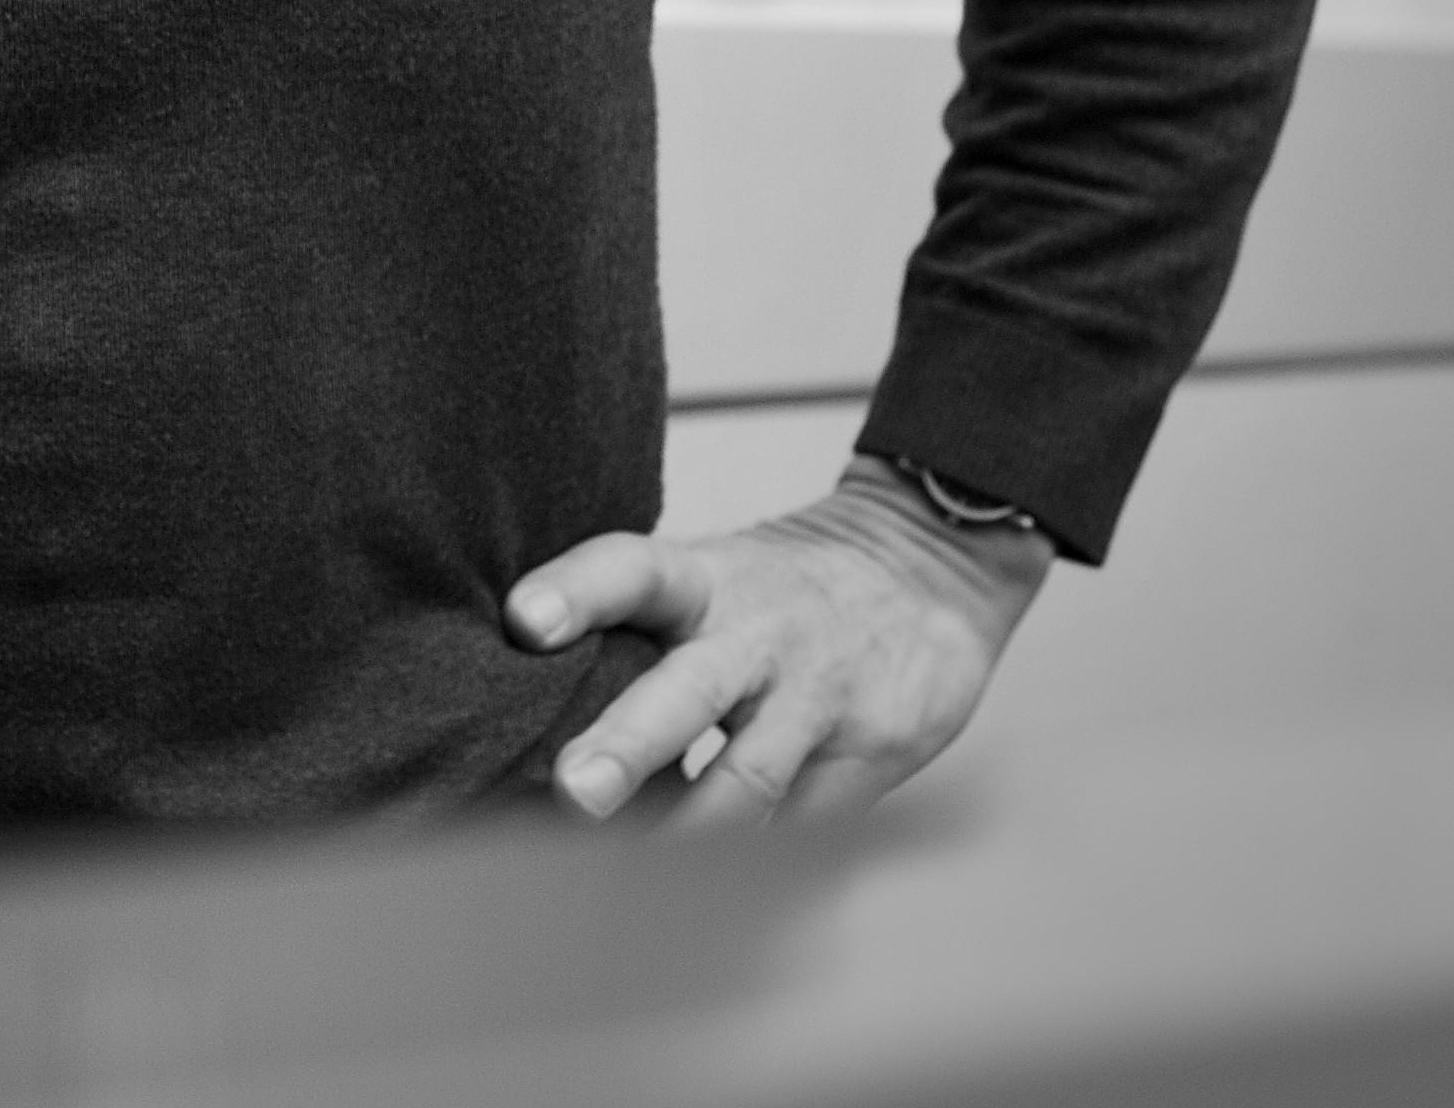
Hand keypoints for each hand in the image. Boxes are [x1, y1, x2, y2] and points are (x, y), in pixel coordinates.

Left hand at [504, 458, 1048, 825]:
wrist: (930, 565)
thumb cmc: (783, 589)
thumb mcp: (711, 578)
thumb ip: (634, 632)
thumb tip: (524, 714)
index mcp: (704, 581)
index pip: (631, 570)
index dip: (577, 591)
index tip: (523, 620)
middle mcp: (756, 635)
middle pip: (687, 690)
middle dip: (629, 744)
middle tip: (576, 791)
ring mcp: (815, 697)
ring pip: (748, 779)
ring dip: (685, 831)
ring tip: (624, 876)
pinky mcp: (867, 753)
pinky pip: (802, 825)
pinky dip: (750, 858)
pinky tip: (701, 887)